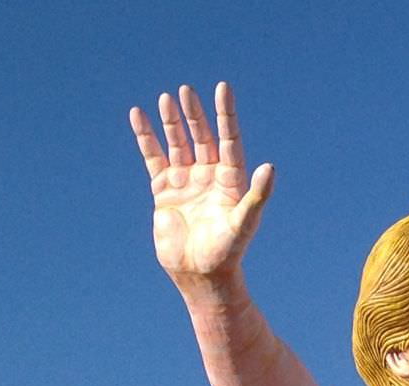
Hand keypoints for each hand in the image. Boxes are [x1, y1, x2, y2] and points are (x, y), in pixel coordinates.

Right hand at [130, 83, 273, 286]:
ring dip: (172, 122)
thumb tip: (270, 167)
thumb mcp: (244, 222)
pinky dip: (146, 137)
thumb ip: (257, 195)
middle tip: (186, 90)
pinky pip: (153, 157)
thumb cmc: (227, 252)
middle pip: (202, 137)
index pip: (230, 140)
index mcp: (231, 180)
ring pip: (177, 144)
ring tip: (166, 98)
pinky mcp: (164, 190)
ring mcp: (186, 182)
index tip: (222, 89)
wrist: (201, 274)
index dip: (226, 115)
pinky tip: (138, 116)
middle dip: (195, 114)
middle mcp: (209, 177)